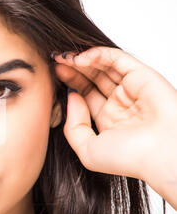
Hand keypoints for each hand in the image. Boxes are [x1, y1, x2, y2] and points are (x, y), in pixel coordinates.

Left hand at [53, 46, 176, 208]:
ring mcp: (132, 89)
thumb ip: (73, 125)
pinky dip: (97, 55)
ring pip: (103, 66)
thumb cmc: (129, 158)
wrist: (160, 155)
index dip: (69, 83)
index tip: (52, 75)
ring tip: (62, 57)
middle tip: (54, 61)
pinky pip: (117, 59)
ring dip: (81, 59)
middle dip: (72, 69)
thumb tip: (71, 96)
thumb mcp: (87, 149)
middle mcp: (120, 103)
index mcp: (109, 120)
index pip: (85, 94)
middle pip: (92, 78)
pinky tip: (78, 58)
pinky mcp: (142, 76)